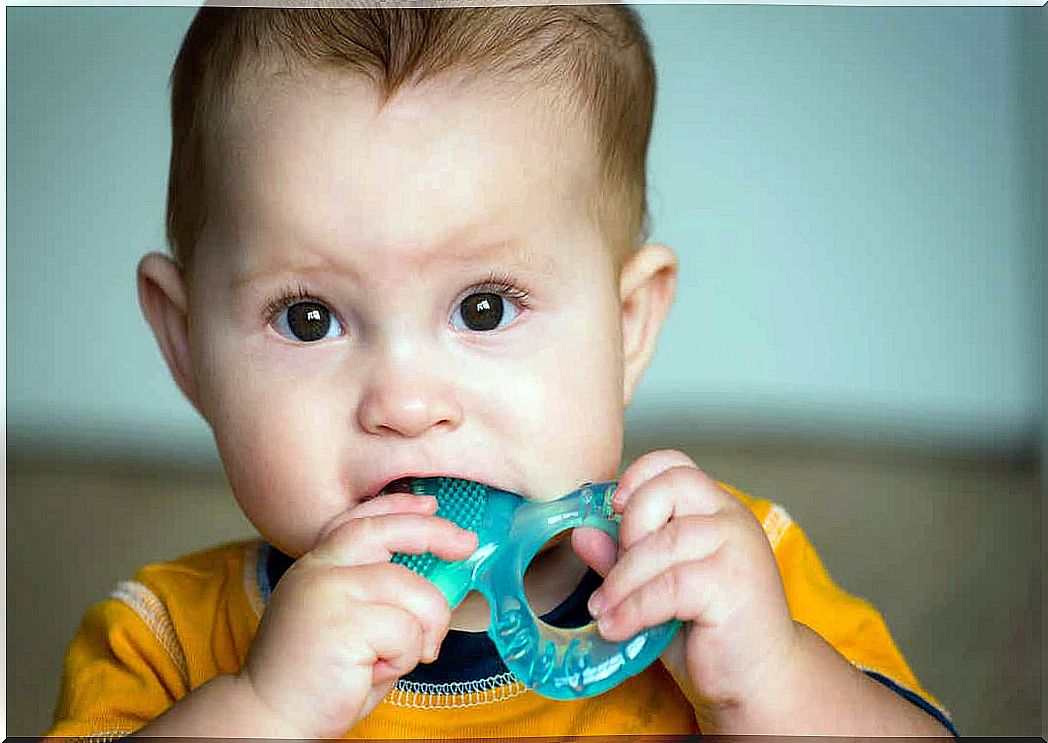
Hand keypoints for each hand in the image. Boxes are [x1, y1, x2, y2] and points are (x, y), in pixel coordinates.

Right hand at [237, 493, 477, 738]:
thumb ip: (381, 596)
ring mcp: (328, 592)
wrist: (270, 718)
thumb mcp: (351, 623)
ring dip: (422, 631)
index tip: (430, 504)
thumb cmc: (319, 679)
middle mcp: (319, 571)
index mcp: (317, 567)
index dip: (397, 506)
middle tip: (466, 546)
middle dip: (434, 533)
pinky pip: (407, 631)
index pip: (359, 521)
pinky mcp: (343, 623)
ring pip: (413, 591)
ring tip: (393, 659)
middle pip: (387, 532)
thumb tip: (436, 578)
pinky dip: (404, 657)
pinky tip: (372, 672)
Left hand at [572, 450, 799, 727]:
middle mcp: (731, 518)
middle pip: (670, 488)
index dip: (639, 475)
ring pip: (664, 543)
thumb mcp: (654, 588)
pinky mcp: (735, 585)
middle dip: (629, 527)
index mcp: (714, 509)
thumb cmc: (707, 631)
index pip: (676, 464)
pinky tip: (616, 627)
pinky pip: (670, 585)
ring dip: (621, 579)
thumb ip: (621, 558)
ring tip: (602, 610)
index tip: (613, 507)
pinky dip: (634, 607)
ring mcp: (738, 548)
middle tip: (613, 573)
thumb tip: (580, 533)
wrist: (759, 681)